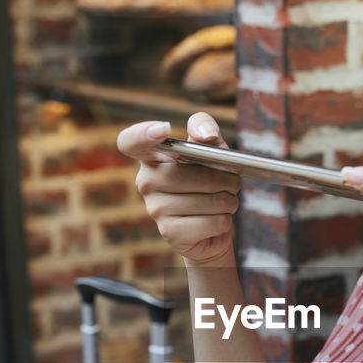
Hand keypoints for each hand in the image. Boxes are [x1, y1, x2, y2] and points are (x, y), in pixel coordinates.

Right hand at [118, 113, 240, 265]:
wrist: (212, 230)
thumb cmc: (210, 183)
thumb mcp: (212, 150)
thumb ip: (207, 130)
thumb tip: (206, 134)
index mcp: (152, 157)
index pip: (131, 141)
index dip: (141, 134)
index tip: (163, 129)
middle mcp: (146, 182)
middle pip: (190, 174)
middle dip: (223, 179)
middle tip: (231, 182)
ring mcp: (155, 209)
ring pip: (207, 200)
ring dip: (228, 201)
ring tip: (224, 202)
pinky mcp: (170, 233)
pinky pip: (213, 222)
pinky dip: (225, 221)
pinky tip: (215, 221)